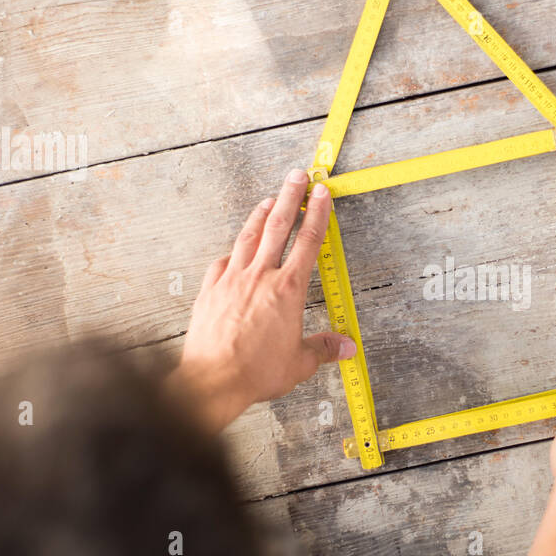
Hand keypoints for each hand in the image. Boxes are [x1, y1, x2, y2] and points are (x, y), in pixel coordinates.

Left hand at [168, 168, 354, 431]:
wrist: (212, 380)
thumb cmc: (255, 371)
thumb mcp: (299, 363)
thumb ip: (323, 349)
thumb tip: (345, 347)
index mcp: (287, 290)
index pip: (308, 242)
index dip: (316, 214)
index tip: (321, 194)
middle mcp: (260, 277)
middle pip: (278, 227)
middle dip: (289, 197)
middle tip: (296, 176)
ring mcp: (231, 280)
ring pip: (248, 237)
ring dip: (260, 214)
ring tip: (269, 199)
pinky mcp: (210, 290)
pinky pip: (222, 262)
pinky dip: (232, 251)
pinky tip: (234, 248)